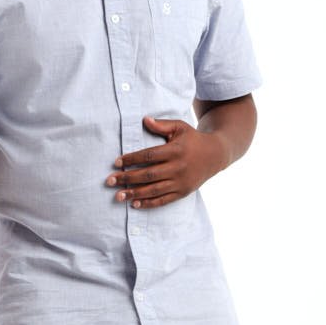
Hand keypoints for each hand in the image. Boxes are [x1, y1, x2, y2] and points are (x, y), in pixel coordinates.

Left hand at [105, 116, 228, 208]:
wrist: (216, 155)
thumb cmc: (193, 139)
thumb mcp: (179, 127)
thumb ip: (161, 125)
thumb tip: (144, 120)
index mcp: (175, 150)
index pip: (149, 156)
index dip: (131, 159)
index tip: (116, 163)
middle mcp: (178, 167)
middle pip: (148, 174)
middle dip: (127, 178)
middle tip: (110, 181)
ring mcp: (181, 182)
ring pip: (154, 190)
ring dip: (134, 194)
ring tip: (118, 196)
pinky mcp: (183, 192)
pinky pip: (164, 200)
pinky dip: (149, 203)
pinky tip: (135, 204)